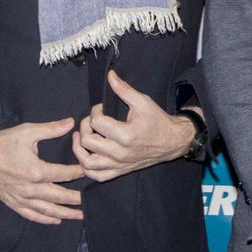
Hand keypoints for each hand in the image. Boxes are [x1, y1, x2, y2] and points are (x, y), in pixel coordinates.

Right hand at [0, 119, 86, 224]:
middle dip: (77, 199)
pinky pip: (32, 215)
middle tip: (90, 201)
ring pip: (48, 210)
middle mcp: (31, 189)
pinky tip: (56, 220)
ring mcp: (21, 198)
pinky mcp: (13, 202)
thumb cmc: (1, 143)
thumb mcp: (27, 132)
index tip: (88, 170)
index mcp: (36, 171)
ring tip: (80, 215)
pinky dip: (45, 219)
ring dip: (66, 214)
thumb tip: (71, 123)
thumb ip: (51, 129)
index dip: (78, 172)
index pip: (65, 174)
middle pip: (60, 197)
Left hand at [71, 71, 196, 181]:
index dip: (95, 111)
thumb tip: (110, 75)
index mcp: (126, 135)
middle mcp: (120, 153)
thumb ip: (124, 89)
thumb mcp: (143, 102)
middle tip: (90, 120)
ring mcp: (119, 164)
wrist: (173, 141)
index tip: (101, 107)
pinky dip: (87, 168)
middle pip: (88, 141)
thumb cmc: (158, 121)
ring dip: (79, 149)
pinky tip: (87, 155)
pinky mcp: (120, 171)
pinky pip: (97, 176)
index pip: (97, 122)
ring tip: (80, 138)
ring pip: (88, 163)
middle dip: (84, 127)